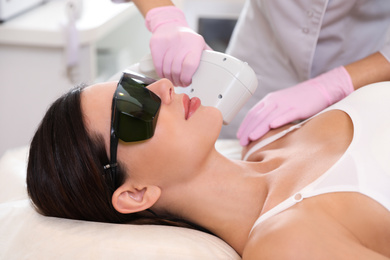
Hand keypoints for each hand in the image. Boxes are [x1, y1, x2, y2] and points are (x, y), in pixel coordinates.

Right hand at [145, 6, 210, 86]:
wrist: (170, 24)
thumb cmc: (187, 39)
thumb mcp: (200, 44)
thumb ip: (207, 56)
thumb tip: (216, 70)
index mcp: (195, 43)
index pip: (190, 65)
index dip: (187, 78)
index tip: (188, 82)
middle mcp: (181, 41)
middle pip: (177, 70)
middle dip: (179, 81)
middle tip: (181, 83)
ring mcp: (167, 42)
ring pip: (166, 70)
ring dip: (170, 79)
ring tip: (174, 79)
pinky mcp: (156, 44)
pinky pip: (158, 66)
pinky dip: (161, 74)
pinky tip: (165, 74)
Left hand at [237, 66, 353, 145]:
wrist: (319, 89)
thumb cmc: (299, 100)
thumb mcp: (280, 105)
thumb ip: (270, 115)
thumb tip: (260, 131)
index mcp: (269, 100)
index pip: (252, 113)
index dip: (244, 125)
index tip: (239, 136)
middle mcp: (275, 101)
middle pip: (258, 116)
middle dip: (248, 130)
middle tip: (242, 142)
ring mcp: (286, 104)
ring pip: (269, 116)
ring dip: (258, 128)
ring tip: (251, 138)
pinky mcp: (298, 107)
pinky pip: (286, 114)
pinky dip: (278, 120)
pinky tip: (272, 126)